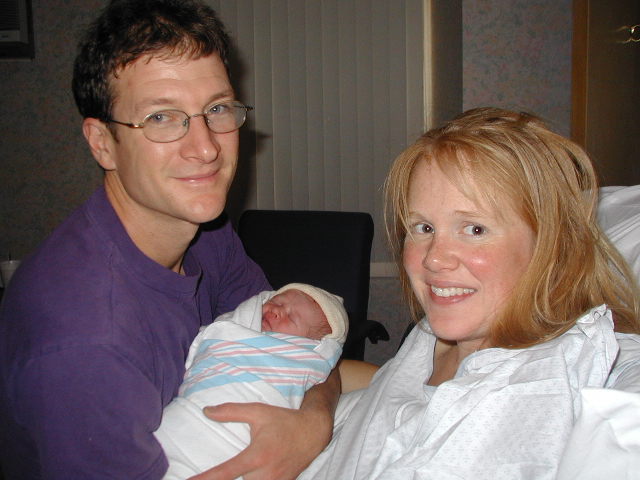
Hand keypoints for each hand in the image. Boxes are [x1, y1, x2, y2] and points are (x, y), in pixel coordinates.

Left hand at [188, 402, 331, 479]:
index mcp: (257, 455)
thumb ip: (231, 411)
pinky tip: (252, 476)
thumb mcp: (258, 411)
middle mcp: (266, 473)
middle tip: (211, 475)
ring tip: (233, 473)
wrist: (313, 432)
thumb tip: (206, 411)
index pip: (226, 473)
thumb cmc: (283, 420)